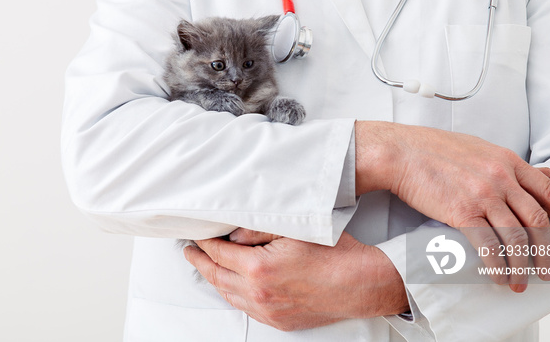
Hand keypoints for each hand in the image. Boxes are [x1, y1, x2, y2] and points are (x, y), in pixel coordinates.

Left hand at [183, 232, 408, 331]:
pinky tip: (230, 286)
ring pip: (228, 295)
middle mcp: (259, 293)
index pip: (218, 253)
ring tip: (205, 267)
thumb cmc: (333, 252)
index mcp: (259, 268)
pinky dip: (232, 294)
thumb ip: (257, 228)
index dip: (204, 242)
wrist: (361, 282)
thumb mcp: (293, 228)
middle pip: (217, 276)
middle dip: (200, 262)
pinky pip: (245, 308)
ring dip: (213, 280)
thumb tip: (232, 232)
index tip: (195, 234)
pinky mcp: (278, 320)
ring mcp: (268, 311)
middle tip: (189, 251)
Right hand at [354, 121, 549, 291]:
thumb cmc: (433, 149)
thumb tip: (543, 174)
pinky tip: (497, 275)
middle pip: (538, 221)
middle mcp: (501, 177)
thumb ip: (511, 164)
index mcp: (508, 160)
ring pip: (517, 237)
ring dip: (522, 265)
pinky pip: (488, 245)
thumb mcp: (480, 149)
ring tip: (520, 281)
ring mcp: (483, 194)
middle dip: (548, 251)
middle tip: (548, 270)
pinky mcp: (461, 211)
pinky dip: (497, 265)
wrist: (401, 152)